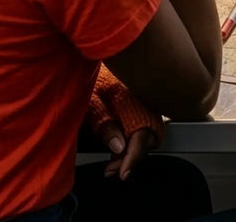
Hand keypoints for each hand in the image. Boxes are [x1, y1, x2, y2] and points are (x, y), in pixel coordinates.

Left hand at [85, 65, 164, 180]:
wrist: (89, 61)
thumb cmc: (87, 81)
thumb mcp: (90, 104)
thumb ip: (105, 126)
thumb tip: (119, 148)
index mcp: (130, 99)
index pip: (140, 134)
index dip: (132, 157)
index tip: (122, 174)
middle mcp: (142, 99)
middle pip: (148, 136)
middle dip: (131, 157)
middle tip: (110, 169)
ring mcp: (143, 99)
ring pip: (148, 132)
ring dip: (132, 149)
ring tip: (112, 160)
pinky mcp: (139, 101)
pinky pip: (143, 124)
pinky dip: (132, 139)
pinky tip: (117, 146)